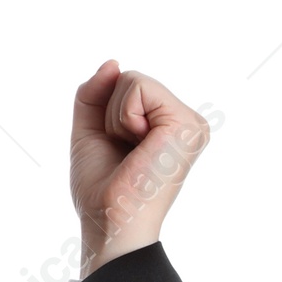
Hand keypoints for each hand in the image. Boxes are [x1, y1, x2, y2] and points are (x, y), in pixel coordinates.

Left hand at [70, 60, 209, 276]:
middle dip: (110, 113)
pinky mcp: (187, 123)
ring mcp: (190, 122)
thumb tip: (113, 63)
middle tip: (124, 152)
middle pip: (129, 79)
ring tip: (132, 151)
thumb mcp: (91, 130)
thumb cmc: (101, 186)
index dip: (106, 114)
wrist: (109, 218)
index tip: (119, 149)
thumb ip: (96, 94)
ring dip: (115, 117)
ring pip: (132, 79)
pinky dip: (123, 115)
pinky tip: (138, 145)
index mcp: (168, 125)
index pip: (126, 87)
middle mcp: (186, 122)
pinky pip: (137, 86)